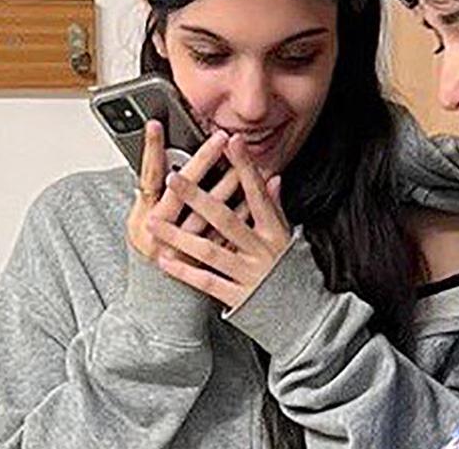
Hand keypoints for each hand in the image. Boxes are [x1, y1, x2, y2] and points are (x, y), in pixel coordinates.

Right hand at [127, 121, 241, 262]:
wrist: (160, 298)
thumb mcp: (143, 219)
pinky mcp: (203, 261)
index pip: (146, 174)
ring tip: (241, 164)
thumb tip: (153, 159)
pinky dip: (241, 215)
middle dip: (201, 161)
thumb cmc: (154, 251)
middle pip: (180, 191)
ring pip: (205, 214)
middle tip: (218, 137)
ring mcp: (181, 246)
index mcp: (145, 213)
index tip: (156, 125)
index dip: (149, 149)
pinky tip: (254, 198)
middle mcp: (159, 229)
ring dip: (226, 187)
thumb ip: (151, 188)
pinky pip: (224, 235)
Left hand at [146, 134, 292, 308]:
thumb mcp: (288, 236)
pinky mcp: (237, 297)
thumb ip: (276, 208)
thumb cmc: (292, 272)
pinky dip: (185, 271)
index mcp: (274, 232)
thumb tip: (272, 178)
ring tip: (154, 222)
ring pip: (209, 251)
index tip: (230, 143)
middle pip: (225, 219)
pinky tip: (164, 260)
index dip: (244, 167)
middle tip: (173, 178)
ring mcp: (248, 274)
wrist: (304, 316)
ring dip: (179, 235)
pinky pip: (207, 282)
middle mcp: (261, 250)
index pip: (257, 193)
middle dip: (198, 197)